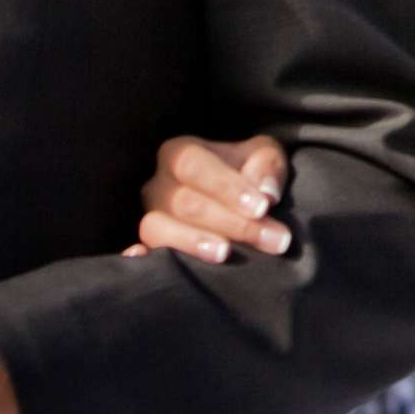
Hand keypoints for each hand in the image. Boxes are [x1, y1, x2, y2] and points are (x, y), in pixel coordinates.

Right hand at [125, 134, 293, 262]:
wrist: (237, 199)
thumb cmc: (248, 173)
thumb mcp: (264, 158)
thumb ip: (267, 166)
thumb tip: (266, 192)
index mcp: (179, 153)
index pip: (195, 165)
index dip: (227, 187)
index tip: (262, 207)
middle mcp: (158, 184)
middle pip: (185, 202)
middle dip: (232, 223)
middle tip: (273, 239)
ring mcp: (150, 217)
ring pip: (158, 229)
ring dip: (193, 242)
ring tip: (225, 253)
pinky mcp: (149, 248)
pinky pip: (142, 252)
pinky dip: (142, 258)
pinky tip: (154, 260)